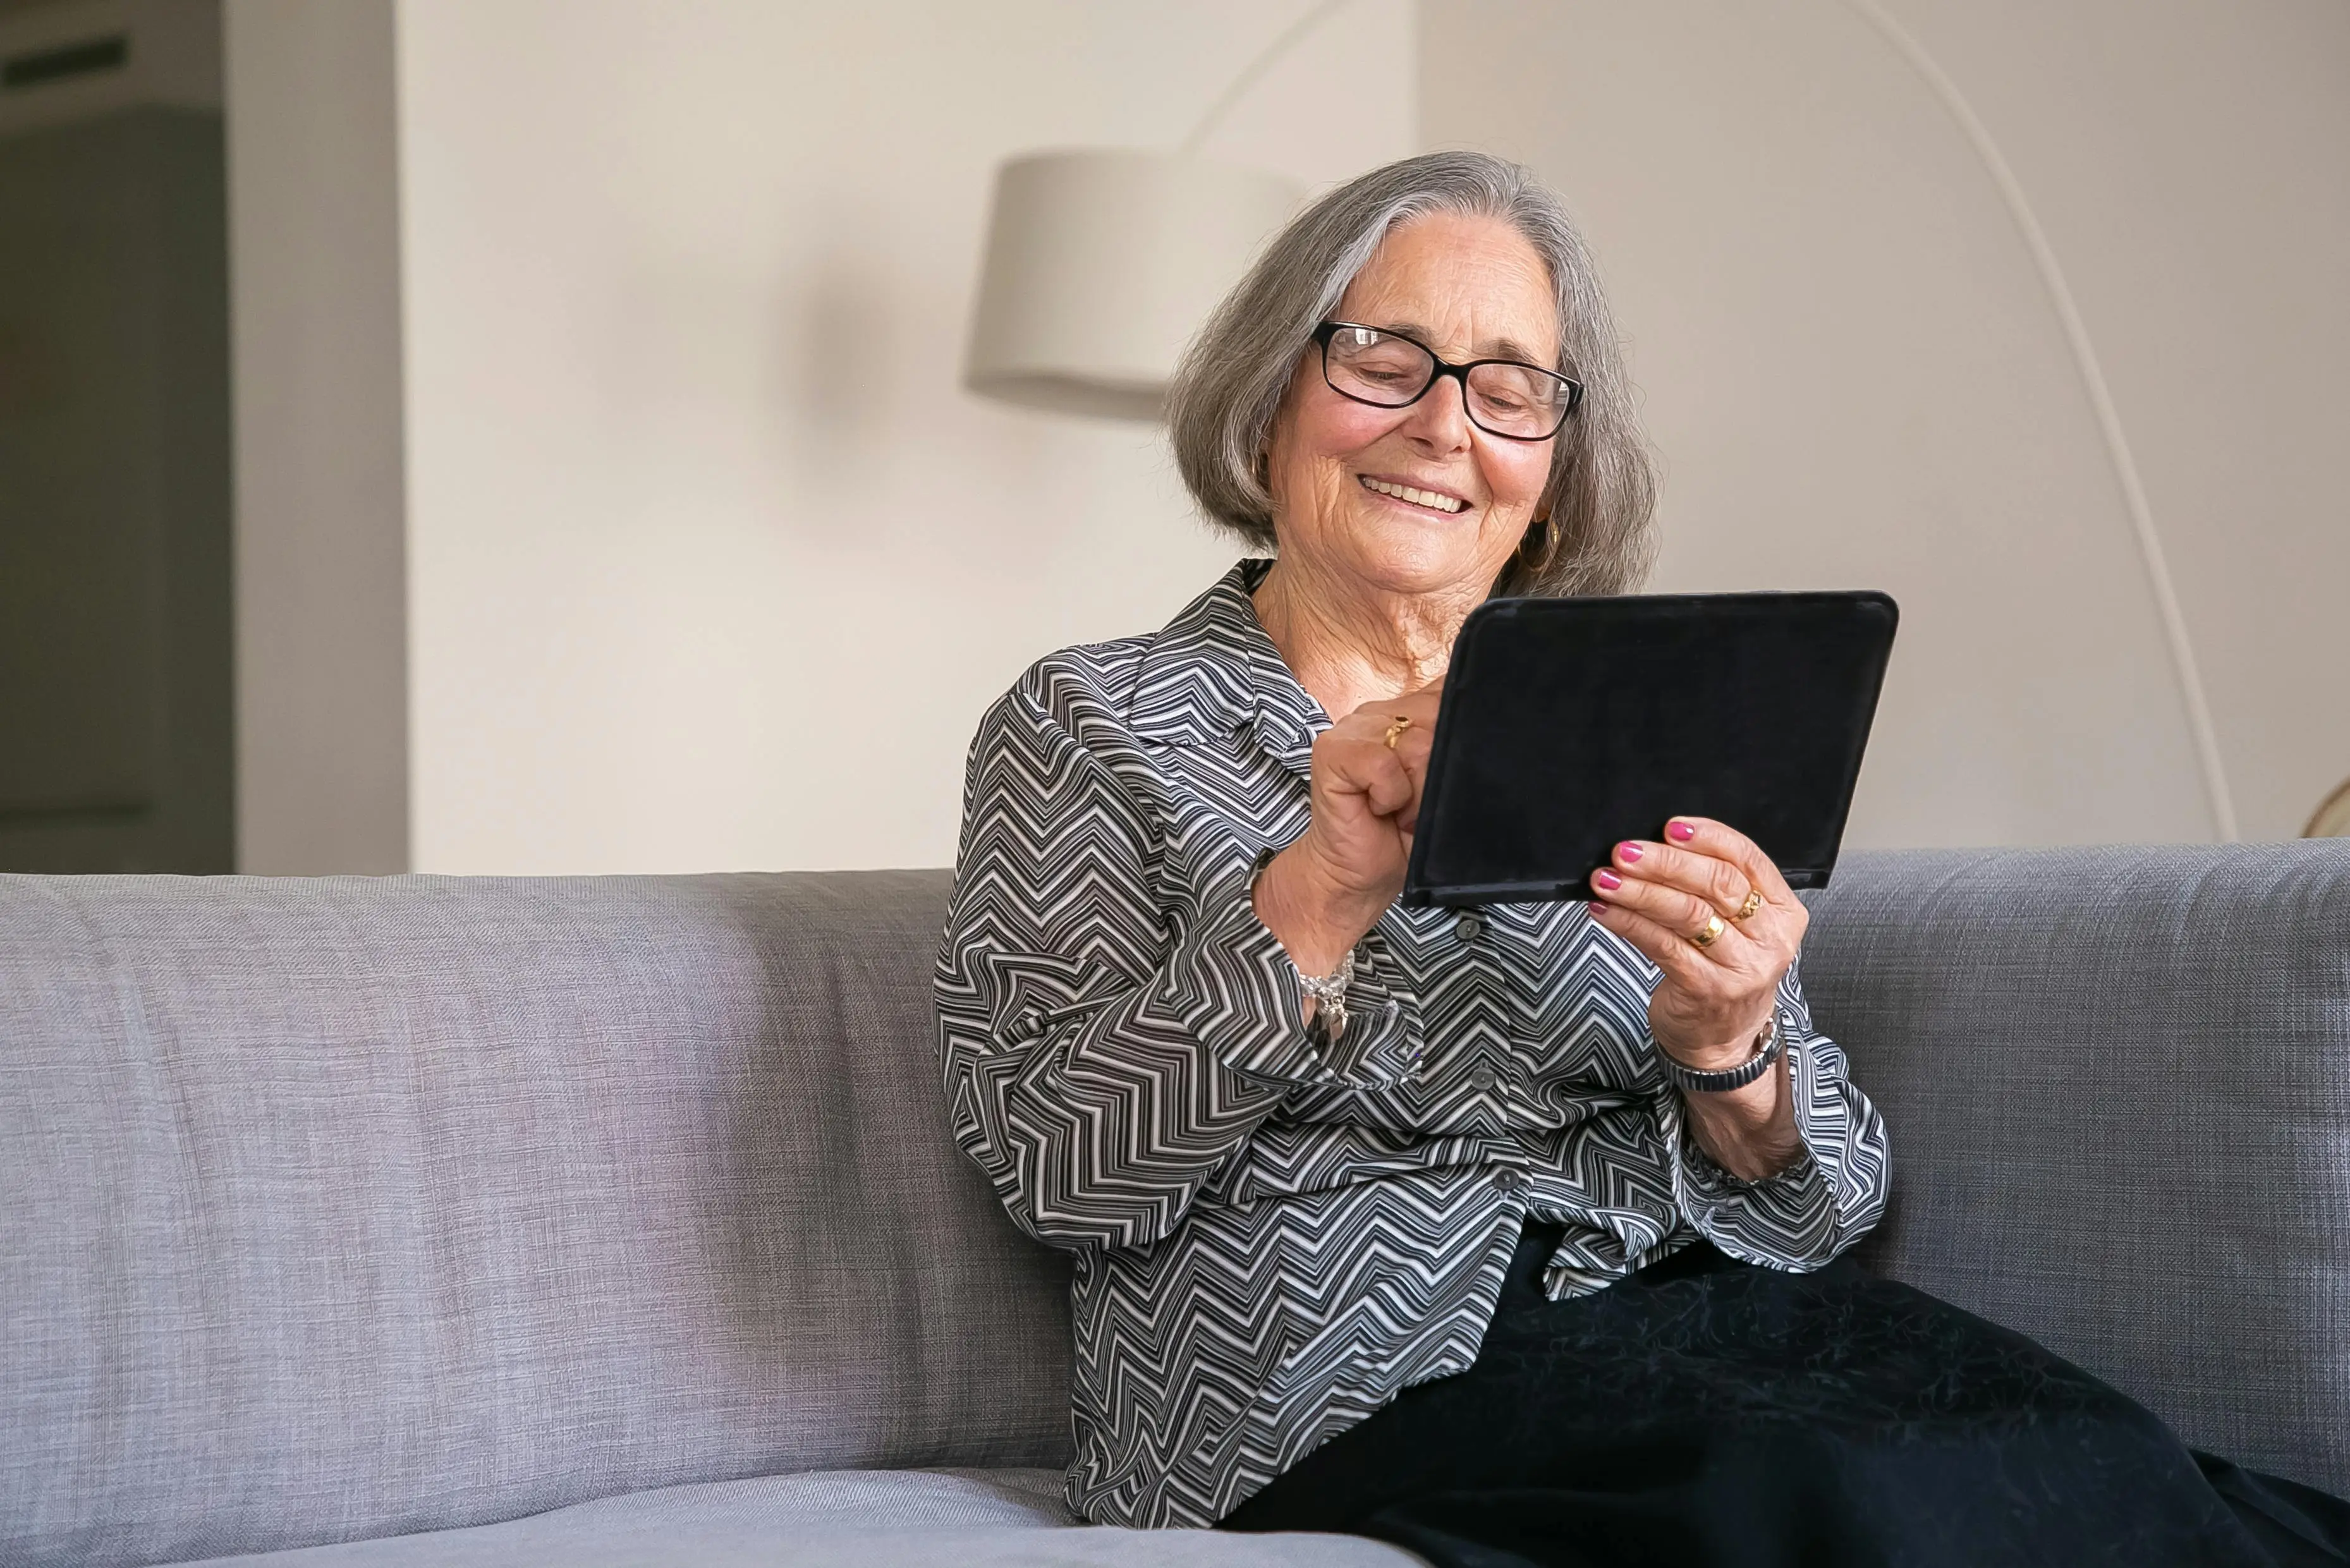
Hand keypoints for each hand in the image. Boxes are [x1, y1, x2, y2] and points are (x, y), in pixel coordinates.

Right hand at [1252, 681, 1443, 974]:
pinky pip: (1382, 762)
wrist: (1358, 876)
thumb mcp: (1445, 789)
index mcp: (1413, 712)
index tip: (1449, 776)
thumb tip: (1485, 729)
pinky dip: (1390, 795)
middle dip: (1440, 773)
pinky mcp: (1330, 749)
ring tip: (1402, 809)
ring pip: (1416, 743)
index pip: (1453, 694)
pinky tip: (1379, 808)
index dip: (1463, 732)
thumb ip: (1459, 752)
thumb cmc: (1405, 835)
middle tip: (1421, 805)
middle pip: (1440, 720)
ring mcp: (1353, 726)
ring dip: (1417, 791)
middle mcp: (1383, 711)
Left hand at [1585, 816, 1807, 1070]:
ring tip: (1605, 879)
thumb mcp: (1738, 927)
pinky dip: (1629, 923)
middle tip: (1626, 851)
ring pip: (1688, 914)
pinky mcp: (1708, 990)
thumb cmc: (1723, 970)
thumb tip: (1656, 844)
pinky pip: (1663, 946)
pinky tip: (1605, 911)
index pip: (1748, 859)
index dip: (1708, 837)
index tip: (1669, 827)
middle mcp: (1770, 939)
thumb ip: (1715, 888)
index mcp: (1784, 911)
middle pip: (1717, 884)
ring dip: (1640, 891)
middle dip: (1666, 863)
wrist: (1724, 1040)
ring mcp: (1742, 968)